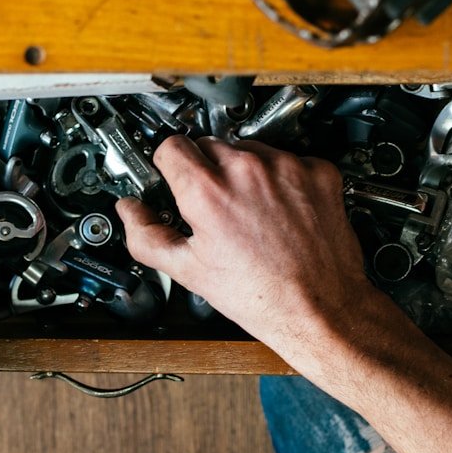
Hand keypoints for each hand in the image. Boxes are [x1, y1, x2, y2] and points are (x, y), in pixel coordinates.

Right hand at [116, 135, 377, 360]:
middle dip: (207, 170)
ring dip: (245, 171)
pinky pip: (289, 160)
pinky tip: (282, 209)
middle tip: (215, 204)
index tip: (174, 175)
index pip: (172, 145)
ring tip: (252, 210)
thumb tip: (130, 212)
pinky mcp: (318, 171)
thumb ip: (147, 236)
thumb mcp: (190, 272)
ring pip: (250, 149)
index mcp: (208, 191)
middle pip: (210, 145)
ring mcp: (286, 167)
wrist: (320, 307)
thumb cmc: (261, 295)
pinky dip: (283, 178)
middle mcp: (247, 169)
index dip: (169, 164)